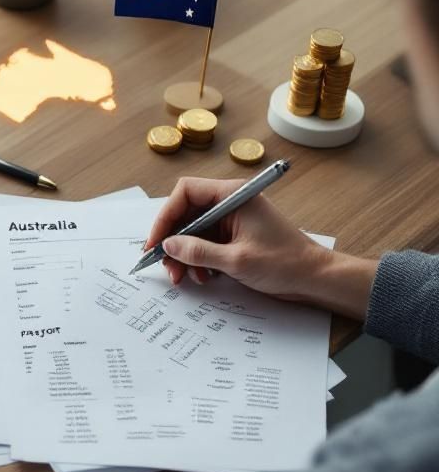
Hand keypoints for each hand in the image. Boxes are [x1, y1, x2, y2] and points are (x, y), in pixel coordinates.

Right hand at [145, 177, 375, 319]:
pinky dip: (197, 259)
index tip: (157, 242)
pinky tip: (202, 275)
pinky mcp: (234, 235)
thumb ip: (198, 251)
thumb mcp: (236, 260)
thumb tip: (168, 245)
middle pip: (186, 212)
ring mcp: (232, 219)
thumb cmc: (285, 263)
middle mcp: (230, 202)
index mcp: (233, 195)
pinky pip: (205, 242)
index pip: (186, 192)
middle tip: (165, 265)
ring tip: (183, 276)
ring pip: (193, 230)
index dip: (166, 216)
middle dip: (173, 240)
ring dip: (184, 254)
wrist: (315, 278)